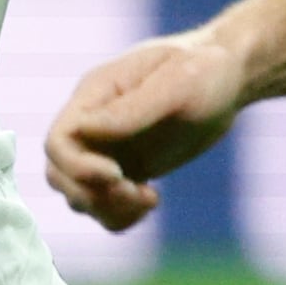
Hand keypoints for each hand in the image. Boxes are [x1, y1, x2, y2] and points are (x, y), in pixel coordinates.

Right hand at [45, 29, 249, 228]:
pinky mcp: (127, 169)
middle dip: (92, 194)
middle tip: (137, 192)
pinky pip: (105, 205)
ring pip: (79, 196)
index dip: (77, 167)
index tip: (118, 175)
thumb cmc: (204, 69)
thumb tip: (87, 130)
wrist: (227, 77)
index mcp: (95, 95)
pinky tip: (152, 200)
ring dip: (108, 209)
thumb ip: (131, 108)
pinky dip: (121, 215)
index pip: (58, 142)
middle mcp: (93, 124)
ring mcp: (108, 149)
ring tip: (149, 198)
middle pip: (59, 175)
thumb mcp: (176, 83)